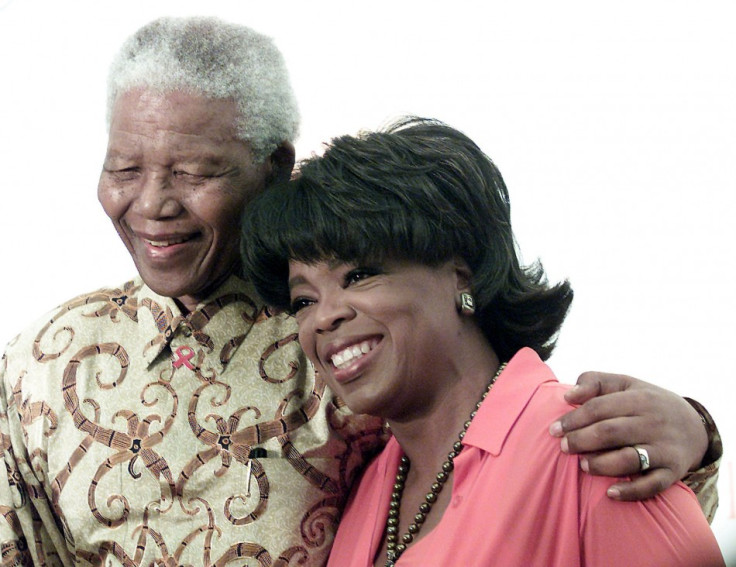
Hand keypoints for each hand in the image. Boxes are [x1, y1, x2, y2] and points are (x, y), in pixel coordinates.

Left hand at [549, 371, 707, 500]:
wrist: (694, 425)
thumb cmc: (646, 403)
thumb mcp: (625, 384)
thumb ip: (595, 381)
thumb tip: (568, 395)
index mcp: (639, 399)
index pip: (599, 408)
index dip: (573, 419)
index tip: (554, 429)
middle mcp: (653, 423)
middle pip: (610, 432)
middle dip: (581, 441)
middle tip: (563, 447)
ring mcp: (664, 449)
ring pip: (629, 459)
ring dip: (601, 464)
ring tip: (583, 466)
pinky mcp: (673, 471)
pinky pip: (652, 485)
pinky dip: (631, 491)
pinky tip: (610, 493)